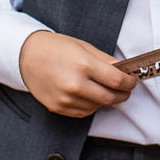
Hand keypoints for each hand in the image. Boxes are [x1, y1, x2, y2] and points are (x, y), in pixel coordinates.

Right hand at [19, 32, 134, 117]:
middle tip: (126, 90)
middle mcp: (75, 84)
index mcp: (84, 65)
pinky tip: (90, 95)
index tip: (132, 81)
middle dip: (123, 95)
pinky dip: (91, 106)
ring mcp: (66, 99)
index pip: (117, 81)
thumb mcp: (84, 47)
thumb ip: (106, 61)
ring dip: (106, 100)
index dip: (129, 82)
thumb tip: (124, 71)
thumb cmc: (56, 48)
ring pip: (97, 107)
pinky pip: (83, 113)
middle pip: (110, 98)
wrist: (27, 56)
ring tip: (104, 89)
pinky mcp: (58, 108)